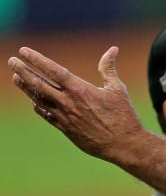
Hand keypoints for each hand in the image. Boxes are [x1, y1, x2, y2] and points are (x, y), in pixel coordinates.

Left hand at [9, 46, 144, 159]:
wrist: (124, 146)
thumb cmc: (124, 116)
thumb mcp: (118, 89)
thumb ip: (109, 68)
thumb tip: (113, 49)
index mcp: (81, 90)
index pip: (53, 71)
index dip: (37, 60)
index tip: (24, 51)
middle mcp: (69, 103)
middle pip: (39, 84)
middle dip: (23, 71)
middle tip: (12, 61)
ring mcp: (65, 117)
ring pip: (39, 99)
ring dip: (26, 87)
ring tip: (16, 78)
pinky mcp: (65, 129)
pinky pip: (46, 115)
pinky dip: (38, 105)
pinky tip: (34, 100)